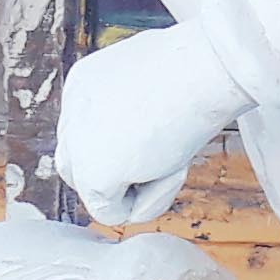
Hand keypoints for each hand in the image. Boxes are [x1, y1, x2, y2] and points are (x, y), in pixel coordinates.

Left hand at [55, 22, 241, 229]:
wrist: (206, 67)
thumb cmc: (197, 68)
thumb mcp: (156, 88)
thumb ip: (138, 116)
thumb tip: (149, 152)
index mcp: (86, 83)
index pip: (85, 134)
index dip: (121, 149)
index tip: (156, 145)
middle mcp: (73, 109)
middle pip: (78, 165)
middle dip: (118, 175)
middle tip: (163, 160)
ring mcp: (79, 141)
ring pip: (94, 192)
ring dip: (135, 189)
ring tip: (173, 156)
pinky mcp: (93, 172)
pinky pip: (111, 213)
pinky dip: (147, 202)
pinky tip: (171, 168)